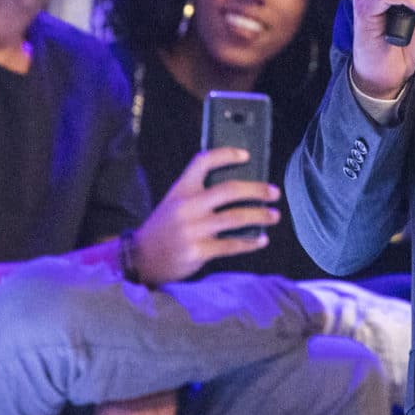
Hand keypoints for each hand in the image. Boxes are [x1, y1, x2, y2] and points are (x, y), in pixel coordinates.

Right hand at [131, 147, 279, 284]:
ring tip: (274, 215)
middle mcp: (186, 206)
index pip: (203, 161)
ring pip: (235, 217)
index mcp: (181, 190)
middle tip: (274, 192)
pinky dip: (250, 242)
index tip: (246, 155)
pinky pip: (231, 245)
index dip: (226, 154)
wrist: (139, 260)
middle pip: (229, 190)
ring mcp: (192, 229)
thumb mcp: (174, 203)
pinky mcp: (197, 251)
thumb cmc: (164, 229)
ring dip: (260, 215)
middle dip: (257, 190)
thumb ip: (198, 194)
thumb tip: (242, 190)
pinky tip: (261, 239)